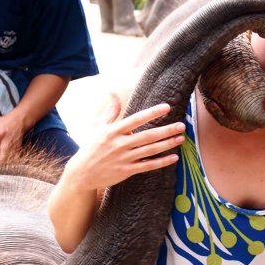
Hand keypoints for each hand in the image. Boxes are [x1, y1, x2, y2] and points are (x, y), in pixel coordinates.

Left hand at [0, 112, 28, 161]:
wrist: (18, 121)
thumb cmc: (2, 123)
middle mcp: (7, 141)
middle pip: (3, 156)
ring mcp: (14, 146)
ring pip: (8, 160)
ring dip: (1, 163)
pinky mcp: (18, 150)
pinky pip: (12, 159)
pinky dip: (7, 161)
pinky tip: (3, 162)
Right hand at [61, 96, 184, 193]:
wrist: (82, 172)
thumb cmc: (91, 147)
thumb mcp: (98, 126)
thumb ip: (110, 111)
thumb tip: (113, 92)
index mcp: (114, 130)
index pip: (136, 119)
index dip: (152, 113)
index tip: (167, 107)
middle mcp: (120, 144)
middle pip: (148, 135)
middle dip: (166, 130)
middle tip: (182, 125)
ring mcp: (124, 158)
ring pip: (150, 150)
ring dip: (167, 144)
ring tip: (181, 139)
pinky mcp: (127, 171)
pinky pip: (148, 166)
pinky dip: (161, 162)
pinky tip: (173, 157)